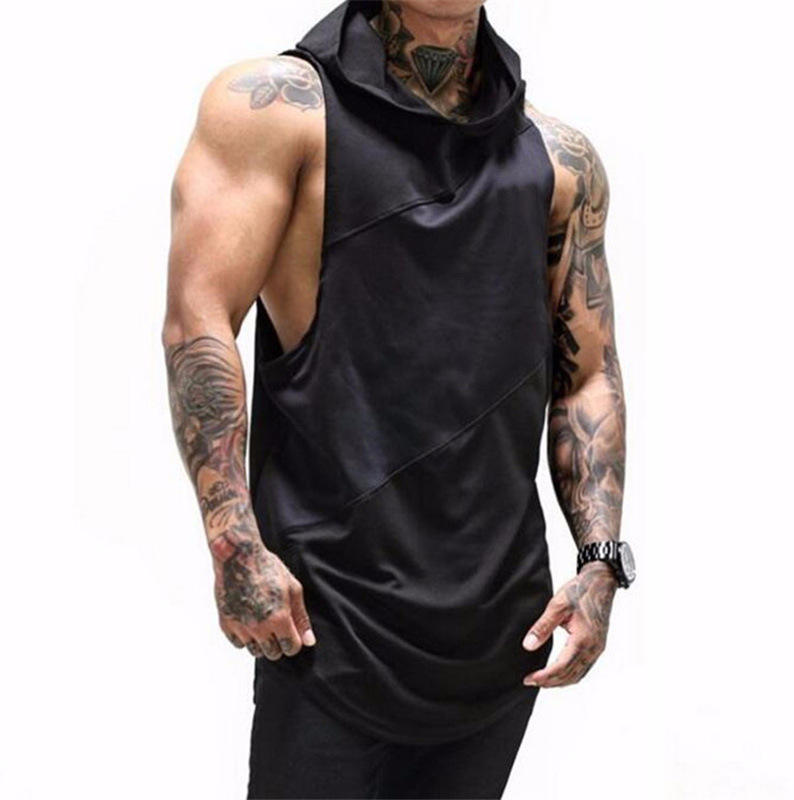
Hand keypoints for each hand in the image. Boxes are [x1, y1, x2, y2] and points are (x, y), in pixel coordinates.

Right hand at [210, 529, 314, 659]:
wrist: (238, 555)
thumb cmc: (268, 568)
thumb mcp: (292, 588)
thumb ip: (301, 617)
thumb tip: (309, 641)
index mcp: (278, 618)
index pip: (290, 648)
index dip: (294, 642)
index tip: (292, 633)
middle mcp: (259, 627)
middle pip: (273, 653)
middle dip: (279, 643)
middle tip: (277, 626)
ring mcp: (240, 626)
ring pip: (254, 651)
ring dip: (261, 642)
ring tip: (263, 622)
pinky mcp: (225, 623)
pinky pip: (238, 643)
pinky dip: (244, 637)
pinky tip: (249, 620)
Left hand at [521, 563, 616, 687]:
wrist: (601, 582)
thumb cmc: (580, 591)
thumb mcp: (557, 606)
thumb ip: (542, 627)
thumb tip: (528, 646)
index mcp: (583, 639)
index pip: (561, 667)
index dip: (544, 676)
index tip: (529, 679)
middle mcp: (594, 648)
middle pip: (570, 675)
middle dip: (550, 682)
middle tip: (531, 681)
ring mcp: (598, 648)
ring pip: (579, 674)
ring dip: (560, 681)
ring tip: (542, 681)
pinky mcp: (598, 645)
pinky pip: (584, 667)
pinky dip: (570, 674)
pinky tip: (559, 672)